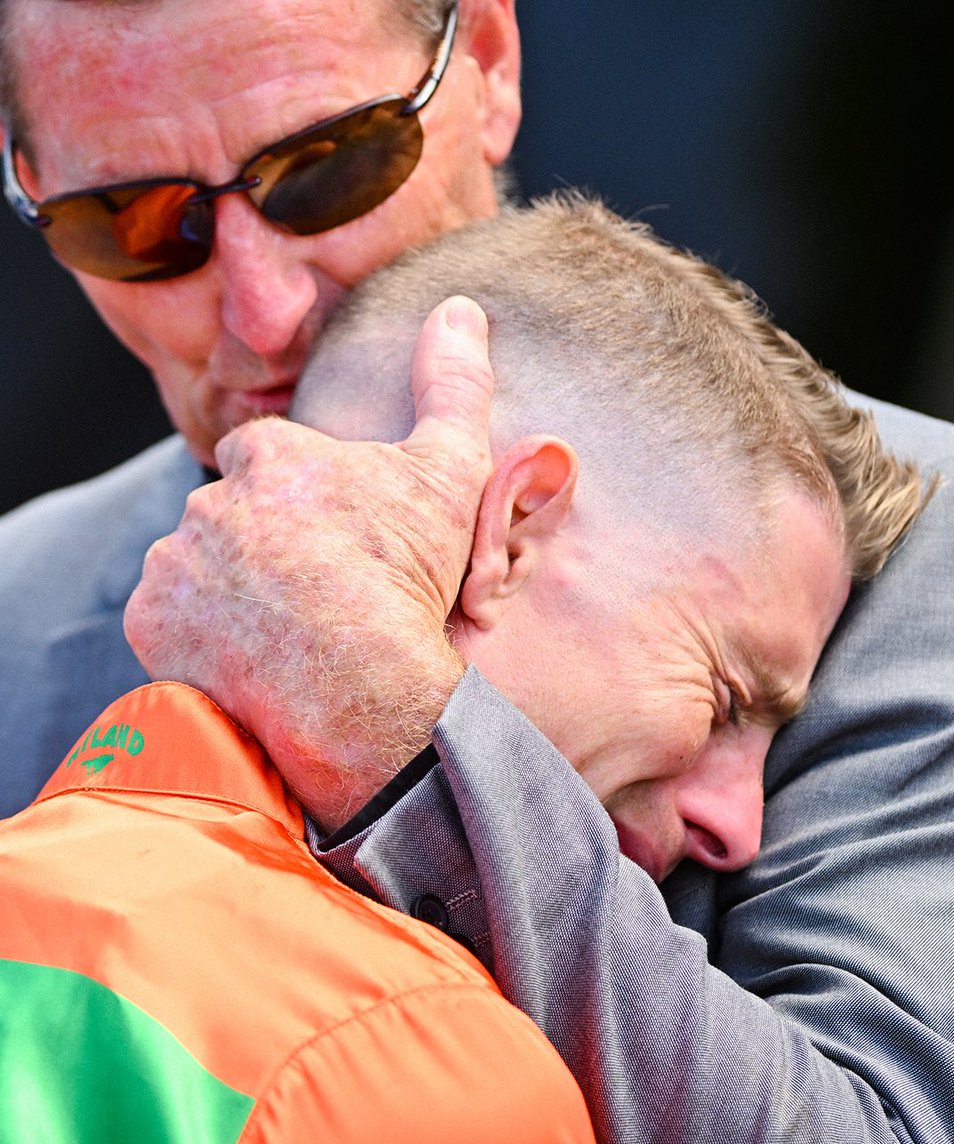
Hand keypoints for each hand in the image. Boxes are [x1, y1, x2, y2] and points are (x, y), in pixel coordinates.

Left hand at [125, 297, 493, 825]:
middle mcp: (208, 500)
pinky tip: (247, 660)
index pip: (266, 458)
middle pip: (230, 517)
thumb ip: (454, 385)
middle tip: (312, 593)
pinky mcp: (150, 622)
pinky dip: (197, 640)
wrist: (361, 683)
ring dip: (227, 593)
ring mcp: (172, 562)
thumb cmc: (405, 575)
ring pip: (195, 569)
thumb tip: (461, 307)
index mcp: (270, 455)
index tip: (330, 538)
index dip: (299, 498)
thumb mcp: (449, 472)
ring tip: (284, 635)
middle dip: (261, 547)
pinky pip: (167, 624)